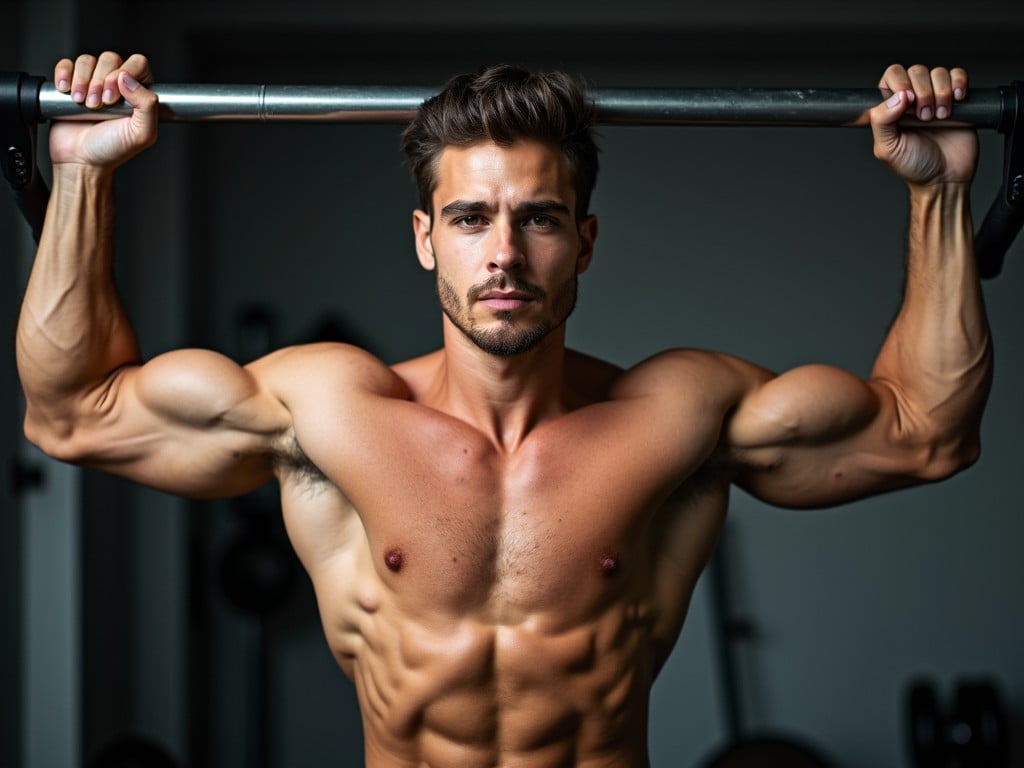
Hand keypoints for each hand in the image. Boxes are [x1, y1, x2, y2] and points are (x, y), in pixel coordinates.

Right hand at [50, 52, 157, 168]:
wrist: (81, 160)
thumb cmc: (112, 150)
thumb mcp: (142, 134)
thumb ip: (148, 106)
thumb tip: (128, 79)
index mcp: (139, 93)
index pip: (138, 63)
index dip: (126, 73)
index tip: (115, 96)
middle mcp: (117, 85)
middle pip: (110, 58)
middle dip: (101, 81)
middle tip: (99, 105)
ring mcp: (93, 82)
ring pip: (87, 60)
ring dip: (82, 80)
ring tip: (83, 103)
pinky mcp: (71, 84)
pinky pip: (66, 64)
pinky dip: (64, 74)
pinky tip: (67, 91)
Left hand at [869, 64, 977, 186]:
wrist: (944, 178)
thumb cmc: (913, 166)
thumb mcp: (888, 149)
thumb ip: (882, 122)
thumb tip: (897, 96)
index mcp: (892, 108)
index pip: (891, 76)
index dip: (899, 82)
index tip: (906, 100)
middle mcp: (913, 99)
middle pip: (916, 71)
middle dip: (922, 92)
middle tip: (923, 117)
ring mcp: (936, 97)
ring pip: (938, 73)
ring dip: (940, 92)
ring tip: (940, 117)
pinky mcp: (957, 99)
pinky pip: (958, 75)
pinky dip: (958, 83)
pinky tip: (957, 100)